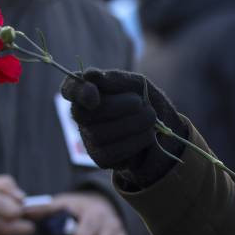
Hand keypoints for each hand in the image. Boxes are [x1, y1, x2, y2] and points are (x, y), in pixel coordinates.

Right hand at [59, 69, 183, 173]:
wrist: (164, 128)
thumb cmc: (145, 101)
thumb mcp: (137, 84)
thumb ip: (115, 79)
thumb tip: (90, 75)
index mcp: (87, 91)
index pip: (70, 90)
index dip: (78, 92)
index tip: (93, 94)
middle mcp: (82, 116)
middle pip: (83, 114)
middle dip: (116, 107)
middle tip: (140, 102)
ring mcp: (89, 138)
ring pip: (98, 135)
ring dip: (131, 125)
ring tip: (150, 117)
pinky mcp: (102, 158)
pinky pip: (112, 153)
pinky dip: (134, 142)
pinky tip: (148, 135)